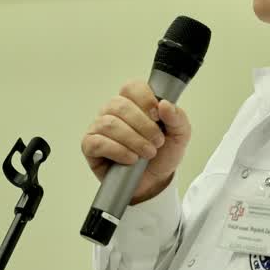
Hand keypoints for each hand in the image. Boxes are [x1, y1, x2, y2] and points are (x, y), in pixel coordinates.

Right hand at [81, 79, 192, 203]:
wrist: (154, 182)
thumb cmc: (163, 155)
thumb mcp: (179, 136)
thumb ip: (177, 118)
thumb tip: (165, 104)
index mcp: (133, 102)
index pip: (131, 87)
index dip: (145, 99)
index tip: (157, 116)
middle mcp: (113, 111)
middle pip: (120, 105)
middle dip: (143, 125)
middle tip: (157, 141)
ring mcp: (99, 127)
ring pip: (110, 123)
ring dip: (132, 140)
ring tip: (147, 153)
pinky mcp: (90, 145)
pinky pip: (97, 142)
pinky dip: (117, 151)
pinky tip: (130, 159)